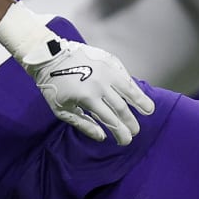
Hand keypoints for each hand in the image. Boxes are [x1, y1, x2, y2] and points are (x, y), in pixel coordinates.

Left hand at [20, 36, 154, 144]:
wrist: (49, 57)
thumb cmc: (53, 86)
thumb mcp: (61, 109)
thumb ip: (83, 123)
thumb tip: (102, 137)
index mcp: (87, 98)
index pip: (111, 120)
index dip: (121, 133)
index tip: (126, 141)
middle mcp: (100, 84)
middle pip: (122, 108)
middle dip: (131, 122)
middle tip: (136, 131)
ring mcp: (106, 70)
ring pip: (129, 89)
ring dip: (141, 101)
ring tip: (149, 111)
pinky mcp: (109, 60)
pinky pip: (124, 75)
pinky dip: (132, 85)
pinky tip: (137, 93)